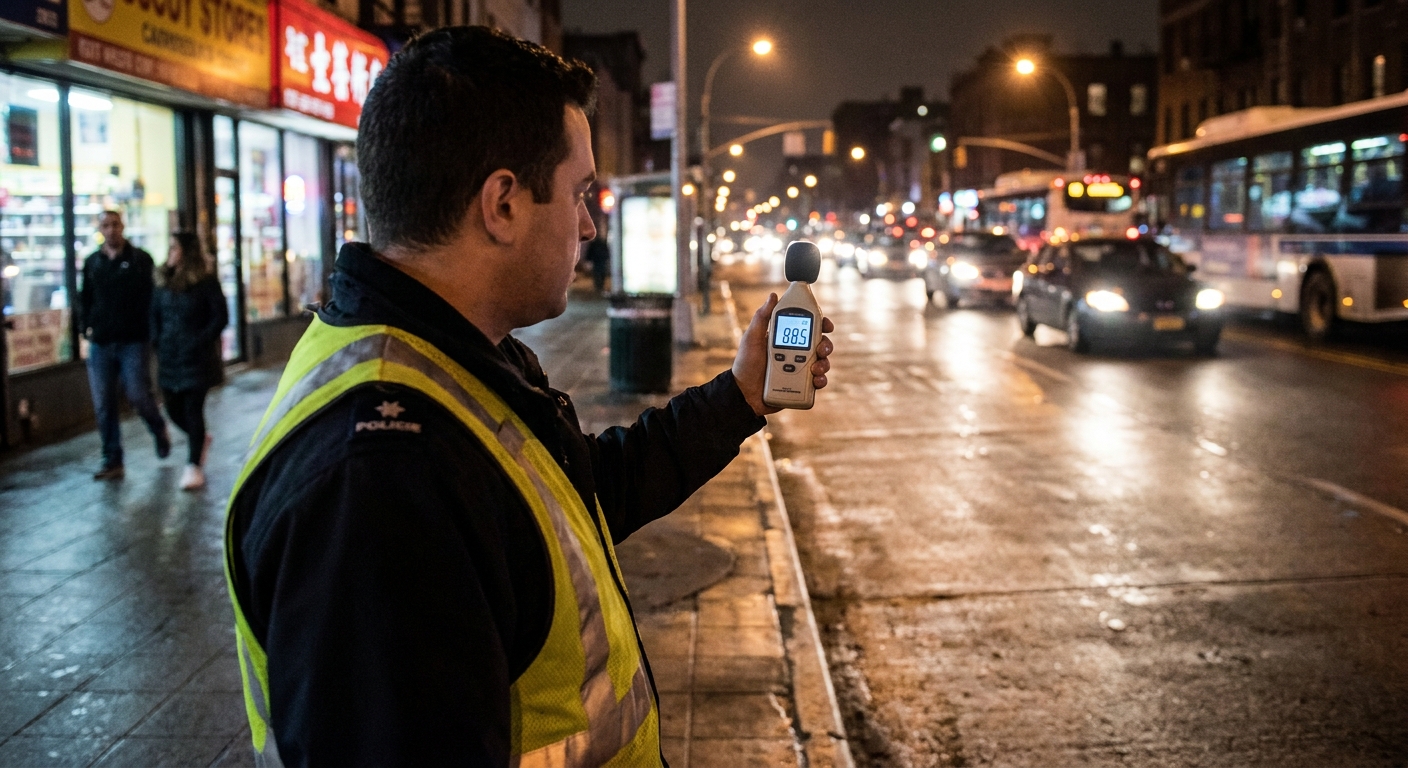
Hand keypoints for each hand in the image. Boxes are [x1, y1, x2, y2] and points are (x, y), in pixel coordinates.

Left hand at [732, 293, 834, 416]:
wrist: (743, 393)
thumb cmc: (745, 364)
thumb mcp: (752, 338)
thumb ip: (762, 317)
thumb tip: (773, 295)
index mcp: (787, 340)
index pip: (808, 328)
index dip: (821, 324)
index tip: (827, 326)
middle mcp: (796, 354)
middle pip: (820, 345)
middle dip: (826, 345)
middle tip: (821, 349)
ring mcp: (800, 370)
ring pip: (822, 363)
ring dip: (825, 363)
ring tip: (815, 368)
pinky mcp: (802, 386)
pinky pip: (817, 382)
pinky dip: (821, 380)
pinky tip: (816, 380)